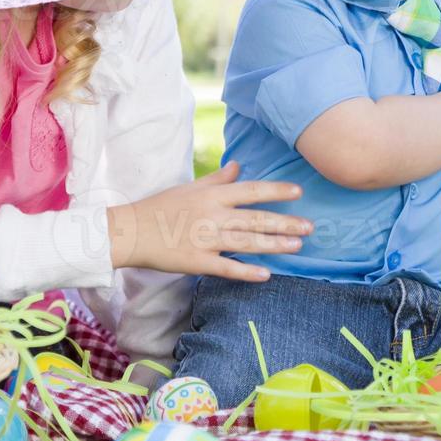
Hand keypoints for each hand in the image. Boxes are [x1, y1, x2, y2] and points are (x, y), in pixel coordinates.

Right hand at [106, 162, 310, 281]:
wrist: (130, 231)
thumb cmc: (159, 207)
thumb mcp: (189, 187)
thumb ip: (216, 178)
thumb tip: (238, 165)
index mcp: (210, 196)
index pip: (250, 191)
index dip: (275, 191)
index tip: (298, 193)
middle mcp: (211, 216)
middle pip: (254, 219)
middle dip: (284, 223)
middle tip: (310, 227)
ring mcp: (204, 240)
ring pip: (246, 242)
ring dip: (273, 245)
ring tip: (296, 246)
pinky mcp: (196, 262)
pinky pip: (226, 267)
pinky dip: (246, 271)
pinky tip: (266, 274)